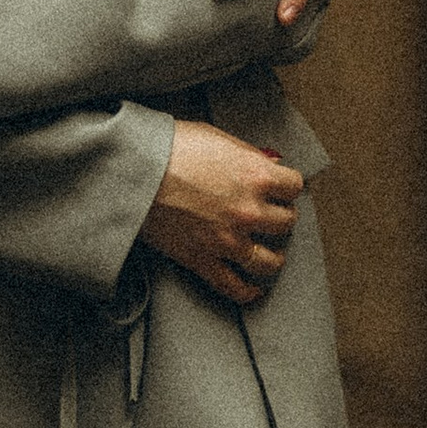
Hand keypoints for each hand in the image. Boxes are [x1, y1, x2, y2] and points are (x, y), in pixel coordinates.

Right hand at [139, 118, 305, 306]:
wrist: (132, 169)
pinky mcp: (203, 260)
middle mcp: (248, 211)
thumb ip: (248, 154)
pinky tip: (252, 287)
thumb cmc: (169, 146)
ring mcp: (227, 240)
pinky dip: (248, 291)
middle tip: (271, 214)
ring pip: (269, 261)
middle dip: (280, 216)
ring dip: (273, 256)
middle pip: (286, 223)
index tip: (281, 188)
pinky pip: (235, 286)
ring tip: (268, 252)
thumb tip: (271, 163)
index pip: (294, 186)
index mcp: (255, 175)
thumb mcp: (215, 136)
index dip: (287, 185)